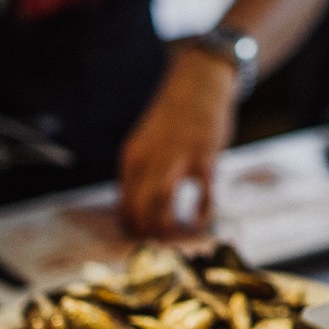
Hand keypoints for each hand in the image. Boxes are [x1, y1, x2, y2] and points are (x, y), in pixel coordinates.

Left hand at [117, 48, 237, 236]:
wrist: (197, 84)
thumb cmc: (173, 117)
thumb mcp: (147, 141)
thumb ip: (143, 170)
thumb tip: (142, 204)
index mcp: (132, 158)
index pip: (123, 202)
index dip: (132, 226)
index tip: (144, 238)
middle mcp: (150, 159)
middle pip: (138, 208)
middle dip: (147, 233)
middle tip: (160, 245)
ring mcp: (177, 158)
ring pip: (162, 204)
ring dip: (167, 227)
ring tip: (177, 238)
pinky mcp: (204, 157)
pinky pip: (203, 195)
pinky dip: (202, 213)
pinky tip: (203, 220)